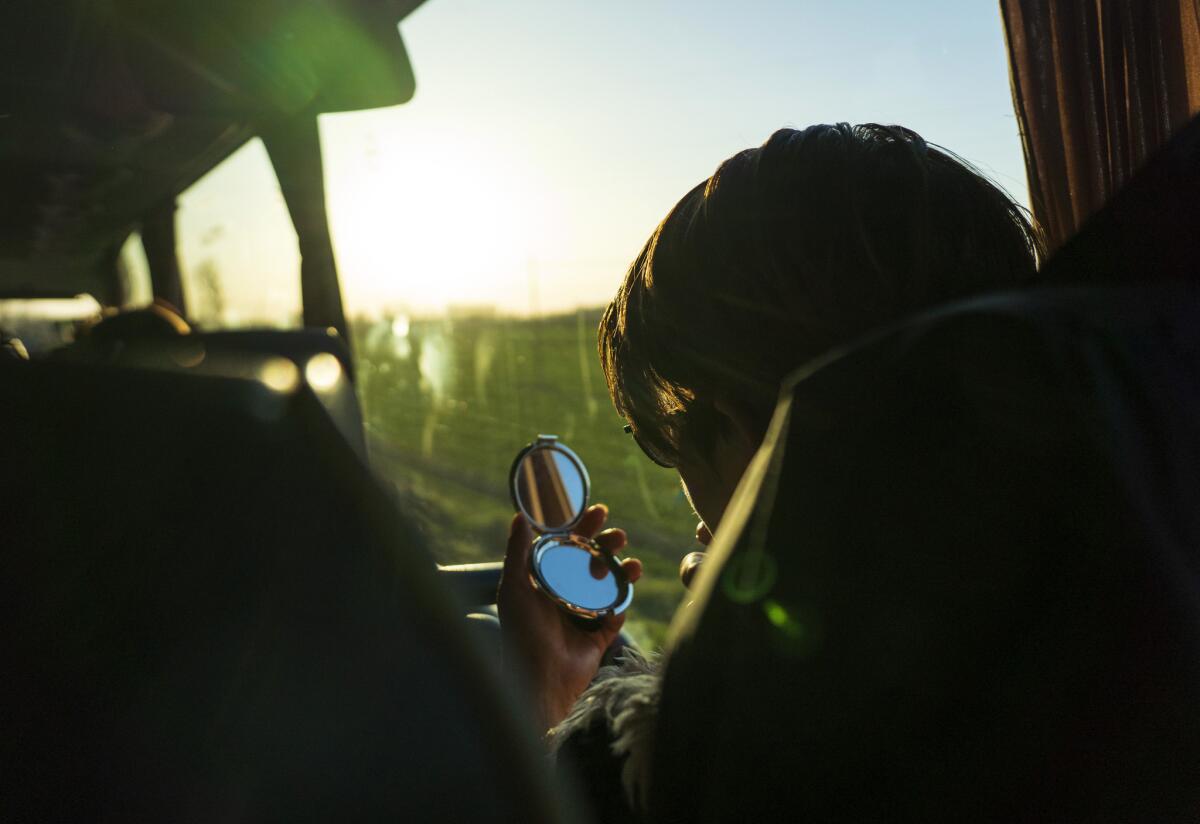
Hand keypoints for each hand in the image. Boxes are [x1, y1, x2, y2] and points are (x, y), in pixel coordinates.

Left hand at [497, 503, 642, 730]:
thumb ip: (517, 551)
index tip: (598, 511)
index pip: (565, 546)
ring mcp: (584, 612)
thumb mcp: (513, 588)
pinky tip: (627, 587)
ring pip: (608, 582)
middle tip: (619, 534)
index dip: (582, 528)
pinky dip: (624, 598)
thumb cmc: (522, 633)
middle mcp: (564, 592)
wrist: (542, 678)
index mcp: (544, 580)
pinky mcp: (600, 632)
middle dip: (607, 544)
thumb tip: (520, 515)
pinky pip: (617, 609)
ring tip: (632, 564)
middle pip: (591, 559)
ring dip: (622, 569)